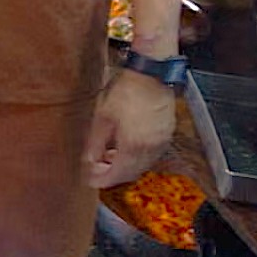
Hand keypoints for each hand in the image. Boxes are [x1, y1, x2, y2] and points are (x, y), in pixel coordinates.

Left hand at [83, 70, 175, 187]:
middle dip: (113, 175)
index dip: (103, 180)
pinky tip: (125, 147)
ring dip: (125, 166)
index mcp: (134, 147)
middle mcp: (151, 149)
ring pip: (143, 165)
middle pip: (131, 173)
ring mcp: (162, 142)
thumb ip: (95, 143)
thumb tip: (89, 161)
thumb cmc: (125, 93)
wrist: (151, 75)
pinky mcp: (167, 134)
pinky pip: (152, 154)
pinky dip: (137, 157)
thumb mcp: (102, 118)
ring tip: (108, 156)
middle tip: (97, 170)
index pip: (118, 174)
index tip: (91, 181)